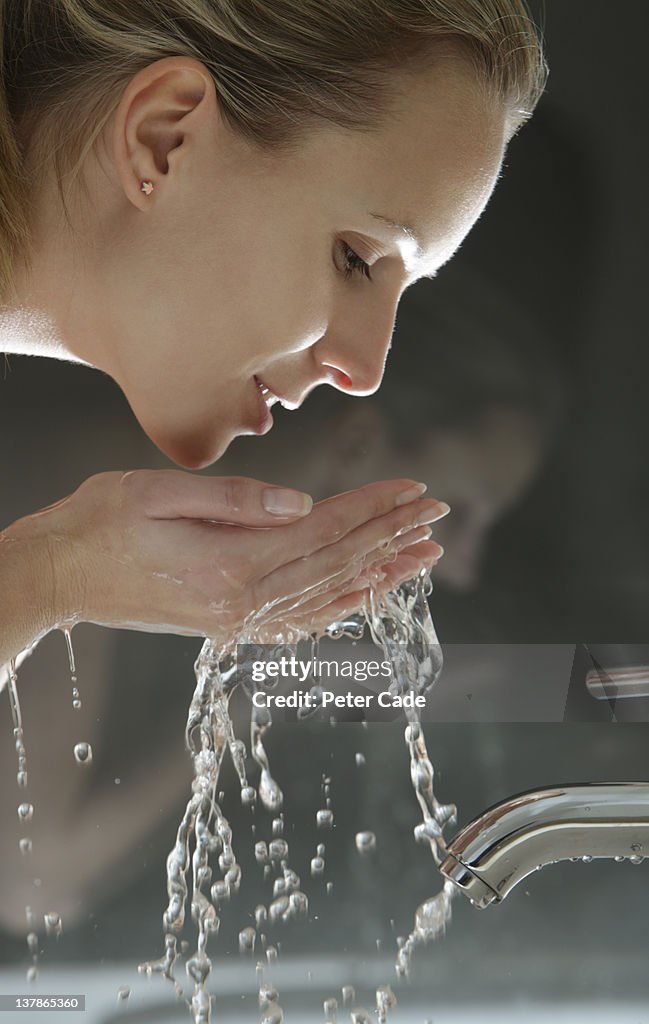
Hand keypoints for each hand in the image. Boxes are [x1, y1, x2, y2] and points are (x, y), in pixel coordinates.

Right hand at [12, 471, 448, 645]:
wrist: (59, 575)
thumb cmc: (99, 525)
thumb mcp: (157, 492)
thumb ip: (235, 501)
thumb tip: (302, 504)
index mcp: (231, 565)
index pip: (323, 531)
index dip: (372, 508)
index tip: (414, 489)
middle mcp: (243, 602)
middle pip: (337, 565)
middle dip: (392, 536)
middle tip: (438, 514)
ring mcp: (237, 620)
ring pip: (327, 596)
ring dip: (379, 573)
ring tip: (424, 555)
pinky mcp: (227, 624)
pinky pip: (298, 620)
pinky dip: (340, 606)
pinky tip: (366, 596)